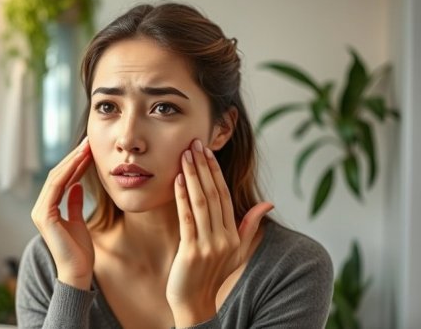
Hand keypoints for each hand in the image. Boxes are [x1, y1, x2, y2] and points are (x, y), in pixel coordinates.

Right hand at [31, 138, 94, 289]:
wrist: (78, 271)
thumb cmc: (80, 251)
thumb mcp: (78, 221)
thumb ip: (74, 204)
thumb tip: (76, 186)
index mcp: (48, 209)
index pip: (60, 180)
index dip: (74, 164)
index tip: (88, 151)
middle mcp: (41, 208)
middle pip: (57, 175)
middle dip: (73, 157)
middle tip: (88, 142)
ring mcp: (40, 211)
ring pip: (56, 178)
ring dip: (72, 161)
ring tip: (86, 148)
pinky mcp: (45, 216)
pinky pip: (56, 188)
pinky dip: (68, 173)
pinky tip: (80, 162)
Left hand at [166, 139, 272, 325]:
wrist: (195, 301)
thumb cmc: (213, 273)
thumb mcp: (237, 250)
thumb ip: (250, 225)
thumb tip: (268, 203)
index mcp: (234, 235)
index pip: (226, 196)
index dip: (216, 172)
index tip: (207, 151)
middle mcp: (225, 238)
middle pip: (214, 194)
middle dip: (203, 167)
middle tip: (194, 143)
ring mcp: (209, 245)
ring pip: (202, 202)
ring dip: (193, 176)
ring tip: (185, 155)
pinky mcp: (192, 251)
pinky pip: (187, 218)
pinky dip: (182, 197)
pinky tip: (177, 180)